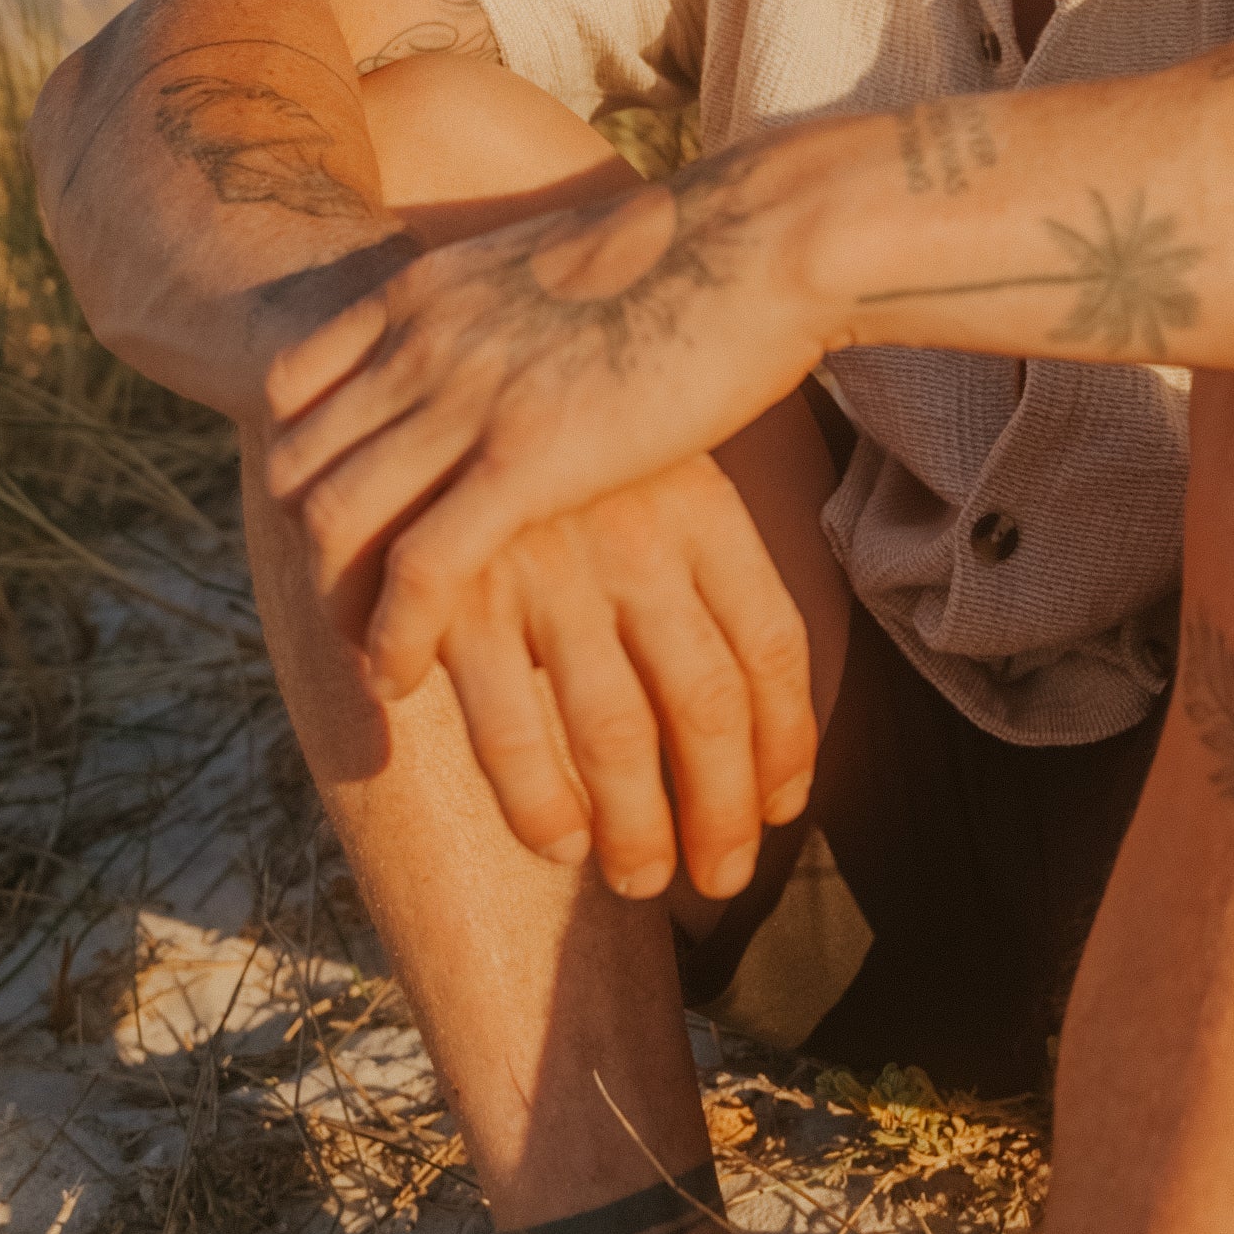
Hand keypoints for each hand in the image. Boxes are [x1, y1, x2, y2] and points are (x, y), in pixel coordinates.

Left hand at [263, 148, 824, 694]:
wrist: (760, 240)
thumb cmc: (694, 255)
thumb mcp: (556, 266)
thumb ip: (506, 310)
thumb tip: (514, 343)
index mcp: (428, 288)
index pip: (292, 386)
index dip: (299, 462)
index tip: (336, 520)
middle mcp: (425, 338)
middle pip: (295, 462)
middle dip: (305, 546)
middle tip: (345, 604)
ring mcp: (469, 396)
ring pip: (335, 520)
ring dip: (335, 604)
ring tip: (368, 655)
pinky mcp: (528, 457)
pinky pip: (419, 569)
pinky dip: (392, 636)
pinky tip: (403, 678)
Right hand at [438, 455, 817, 901]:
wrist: (447, 354)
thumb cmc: (576, 432)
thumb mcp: (665, 467)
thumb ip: (709, 570)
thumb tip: (768, 715)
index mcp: (702, 504)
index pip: (772, 644)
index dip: (786, 741)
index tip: (783, 806)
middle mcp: (637, 537)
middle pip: (707, 704)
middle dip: (722, 810)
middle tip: (721, 876)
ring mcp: (550, 567)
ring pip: (617, 735)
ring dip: (637, 829)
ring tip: (643, 879)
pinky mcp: (460, 597)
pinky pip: (510, 731)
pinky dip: (539, 803)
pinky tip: (561, 842)